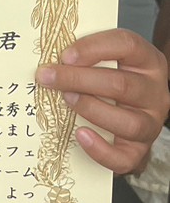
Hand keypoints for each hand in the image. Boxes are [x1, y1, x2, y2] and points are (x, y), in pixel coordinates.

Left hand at [36, 28, 169, 173]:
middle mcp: (154, 92)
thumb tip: (49, 62)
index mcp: (146, 60)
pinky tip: (81, 135)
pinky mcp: (140, 149)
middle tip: (48, 77)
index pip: (127, 45)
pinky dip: (101, 150)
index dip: (94, 48)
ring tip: (66, 100)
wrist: (131, 108)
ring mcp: (150, 122)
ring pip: (128, 122)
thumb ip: (85, 56)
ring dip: (91, 109)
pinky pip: (125, 157)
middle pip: (121, 85)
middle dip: (79, 80)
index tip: (65, 55)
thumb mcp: (107, 59)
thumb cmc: (112, 78)